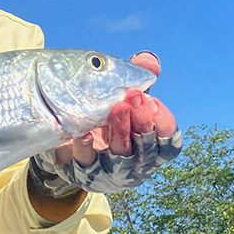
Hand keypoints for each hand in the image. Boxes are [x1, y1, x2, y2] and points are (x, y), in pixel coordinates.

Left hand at [29, 52, 181, 200]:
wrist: (65, 135)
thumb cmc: (105, 116)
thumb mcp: (123, 96)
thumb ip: (137, 77)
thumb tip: (149, 60)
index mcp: (150, 147)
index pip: (168, 144)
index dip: (165, 125)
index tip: (155, 103)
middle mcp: (135, 164)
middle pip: (146, 149)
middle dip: (143, 122)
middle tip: (136, 97)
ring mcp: (111, 172)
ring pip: (121, 156)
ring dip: (121, 131)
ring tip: (117, 107)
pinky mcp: (84, 173)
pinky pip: (87, 163)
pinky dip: (86, 148)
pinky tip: (84, 133)